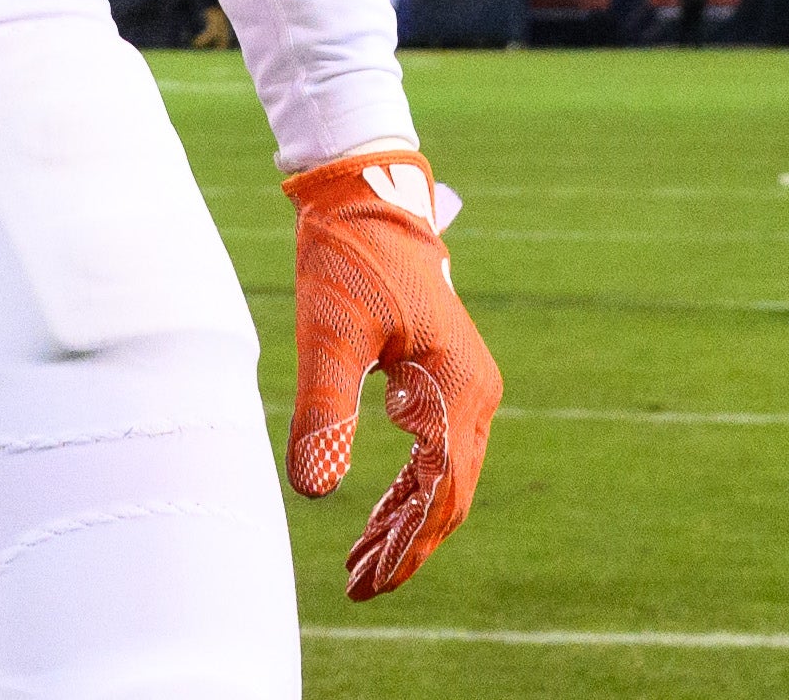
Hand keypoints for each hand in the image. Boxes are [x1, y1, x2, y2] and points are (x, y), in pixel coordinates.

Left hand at [282, 148, 501, 599]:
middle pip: (449, 495)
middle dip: (406, 545)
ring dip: (404, 522)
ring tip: (360, 566)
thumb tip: (314, 492)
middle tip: (358, 588)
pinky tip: (374, 516)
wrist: (365, 201)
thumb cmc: (348, 262)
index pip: (442, 492)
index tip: (370, 584)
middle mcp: (474, 393)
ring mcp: (464, 387)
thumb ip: (324, 412)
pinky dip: (405, 489)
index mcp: (458, 388)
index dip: (409, 545)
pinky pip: (433, 452)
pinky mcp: (444, 380)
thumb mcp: (327, 336)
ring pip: (442, 478)